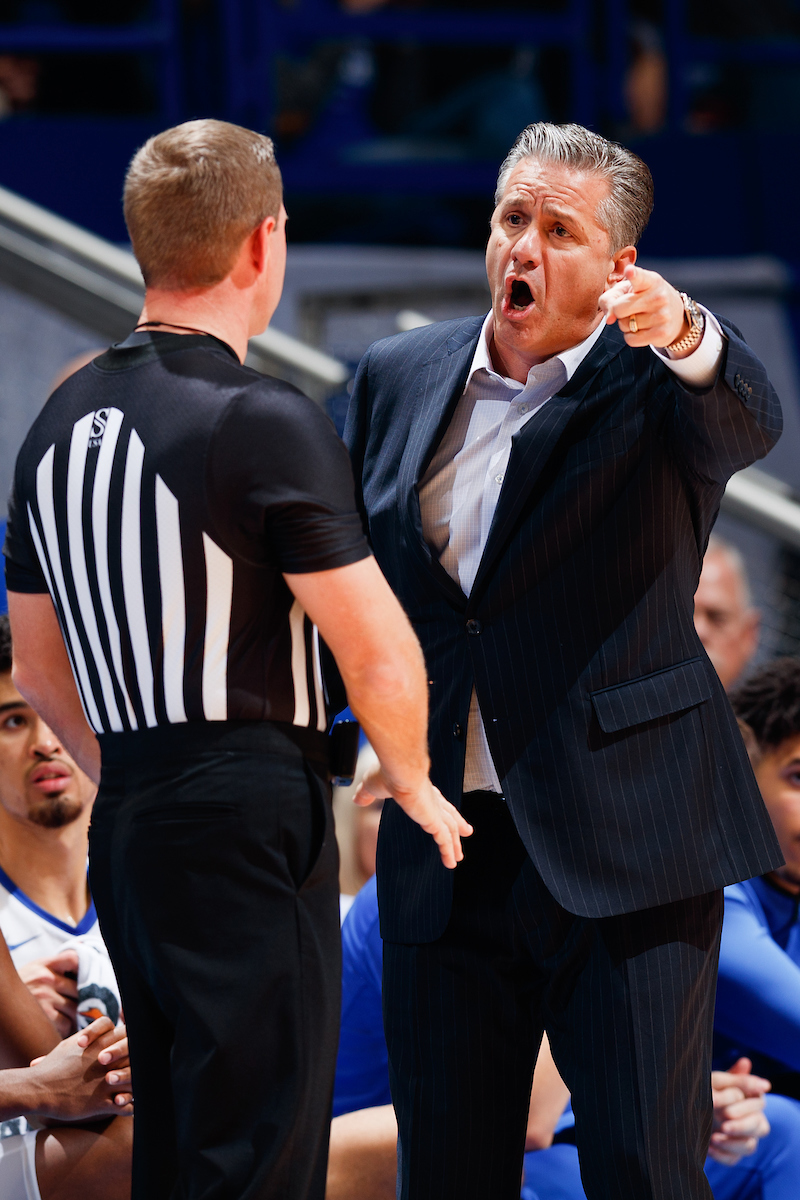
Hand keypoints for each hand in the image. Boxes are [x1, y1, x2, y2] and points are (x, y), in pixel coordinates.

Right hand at [18, 949, 79, 1037]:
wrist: (2, 1004)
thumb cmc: (23, 988)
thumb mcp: (35, 969)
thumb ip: (56, 964)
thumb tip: (82, 948)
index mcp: (44, 964)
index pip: (73, 958)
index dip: (84, 968)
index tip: (85, 978)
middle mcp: (45, 979)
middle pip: (78, 988)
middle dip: (81, 999)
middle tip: (82, 1005)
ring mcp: (44, 997)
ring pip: (75, 1007)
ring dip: (75, 1015)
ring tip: (69, 1017)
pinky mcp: (44, 1016)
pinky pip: (67, 1023)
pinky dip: (67, 1027)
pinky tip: (60, 1026)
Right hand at [26, 1017, 132, 1119]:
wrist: (37, 1090)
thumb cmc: (51, 1068)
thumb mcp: (69, 1045)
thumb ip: (88, 1039)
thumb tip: (98, 1035)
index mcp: (98, 1044)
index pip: (126, 1031)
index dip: (127, 1038)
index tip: (121, 1047)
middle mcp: (105, 1060)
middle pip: (135, 1054)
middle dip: (137, 1059)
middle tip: (133, 1066)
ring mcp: (104, 1082)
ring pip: (135, 1079)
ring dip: (135, 1083)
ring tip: (131, 1086)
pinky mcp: (100, 1103)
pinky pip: (126, 1105)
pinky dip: (129, 1105)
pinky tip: (126, 1104)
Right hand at [354, 769, 471, 868]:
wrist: (399, 770)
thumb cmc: (387, 773)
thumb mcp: (372, 785)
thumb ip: (367, 794)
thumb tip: (358, 800)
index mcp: (419, 788)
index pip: (433, 800)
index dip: (439, 807)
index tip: (444, 813)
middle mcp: (431, 799)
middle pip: (448, 813)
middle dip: (457, 823)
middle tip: (466, 831)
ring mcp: (434, 810)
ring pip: (449, 830)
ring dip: (455, 844)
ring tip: (458, 857)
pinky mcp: (434, 821)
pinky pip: (445, 840)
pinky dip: (448, 851)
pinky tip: (451, 862)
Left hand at [599, 264, 685, 349]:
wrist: (674, 314)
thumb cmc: (643, 298)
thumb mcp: (627, 290)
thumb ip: (610, 298)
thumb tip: (609, 319)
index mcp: (650, 281)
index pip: (640, 277)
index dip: (633, 274)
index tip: (630, 271)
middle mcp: (659, 296)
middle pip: (619, 308)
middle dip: (618, 311)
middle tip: (629, 308)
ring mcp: (662, 315)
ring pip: (624, 325)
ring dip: (626, 324)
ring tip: (639, 317)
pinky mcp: (662, 333)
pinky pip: (631, 340)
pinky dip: (631, 336)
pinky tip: (642, 329)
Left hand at [708, 1058, 770, 1165]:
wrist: (685, 1107)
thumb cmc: (706, 1088)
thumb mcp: (716, 1080)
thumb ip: (732, 1075)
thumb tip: (746, 1062)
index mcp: (751, 1099)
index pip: (758, 1104)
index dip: (745, 1106)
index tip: (729, 1107)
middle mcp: (751, 1119)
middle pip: (759, 1126)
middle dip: (742, 1125)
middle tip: (724, 1121)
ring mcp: (743, 1138)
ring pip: (750, 1146)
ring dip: (733, 1142)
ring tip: (714, 1137)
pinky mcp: (732, 1153)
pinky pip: (734, 1159)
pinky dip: (723, 1154)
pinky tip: (709, 1147)